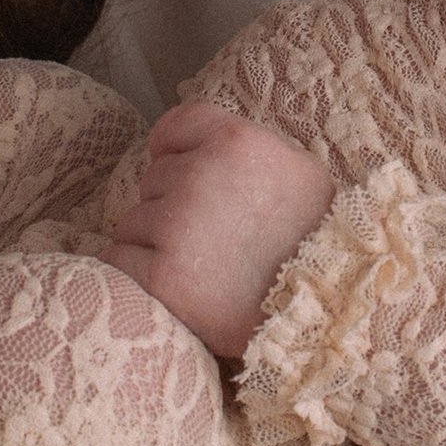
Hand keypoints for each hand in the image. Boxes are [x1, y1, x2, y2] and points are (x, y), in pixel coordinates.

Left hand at [102, 100, 334, 359]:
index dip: (178, 156)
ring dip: (156, 243)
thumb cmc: (315, 245)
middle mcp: (201, 176)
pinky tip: (179, 289)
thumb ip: (248, 150)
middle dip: (174, 206)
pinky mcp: (161, 278)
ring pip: (134, 221)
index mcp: (237, 142)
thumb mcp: (301, 174)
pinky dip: (138, 276)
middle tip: (218, 239)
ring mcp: (178, 227)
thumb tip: (194, 144)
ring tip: (206, 268)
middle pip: (153, 179)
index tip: (195, 183)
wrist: (326, 316)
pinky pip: (119, 261)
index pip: (172, 129)